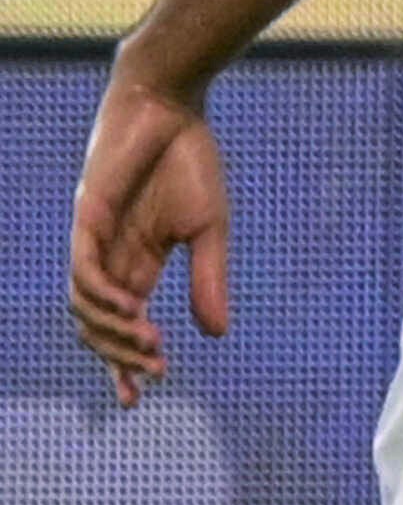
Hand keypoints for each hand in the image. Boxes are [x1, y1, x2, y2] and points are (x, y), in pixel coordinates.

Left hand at [66, 76, 226, 404]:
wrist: (171, 108)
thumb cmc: (191, 163)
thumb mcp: (211, 230)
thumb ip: (209, 280)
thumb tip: (215, 335)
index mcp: (138, 262)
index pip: (122, 322)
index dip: (124, 361)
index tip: (139, 396)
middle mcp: (109, 257)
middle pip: (97, 324)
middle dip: (121, 356)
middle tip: (154, 374)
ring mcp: (93, 239)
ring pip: (85, 305)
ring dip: (113, 332)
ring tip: (150, 345)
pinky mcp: (86, 217)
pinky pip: (84, 270)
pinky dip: (104, 297)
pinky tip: (132, 311)